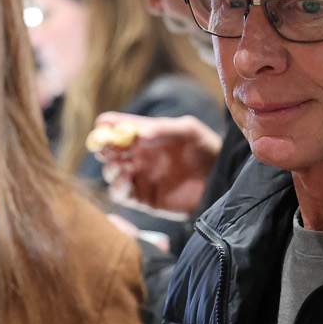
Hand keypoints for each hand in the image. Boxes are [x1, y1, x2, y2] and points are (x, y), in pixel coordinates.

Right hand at [90, 112, 222, 219]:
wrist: (221, 182)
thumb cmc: (207, 150)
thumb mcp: (190, 131)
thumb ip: (164, 129)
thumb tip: (138, 133)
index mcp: (147, 136)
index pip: (120, 128)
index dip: (108, 125)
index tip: (101, 124)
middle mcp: (139, 156)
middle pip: (110, 151)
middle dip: (103, 148)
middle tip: (103, 148)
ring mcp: (139, 177)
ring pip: (111, 173)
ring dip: (109, 168)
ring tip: (118, 165)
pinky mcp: (143, 199)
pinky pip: (121, 194)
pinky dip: (117, 187)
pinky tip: (124, 179)